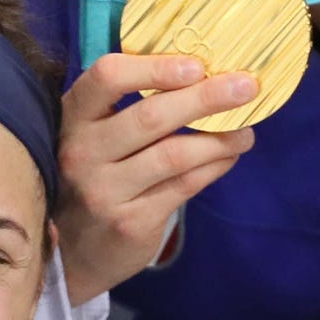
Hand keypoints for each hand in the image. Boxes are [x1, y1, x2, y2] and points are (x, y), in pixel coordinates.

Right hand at [56, 56, 257, 303]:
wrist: (74, 253)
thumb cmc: (97, 177)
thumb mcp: (96, 137)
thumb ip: (131, 106)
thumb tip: (208, 74)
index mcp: (73, 119)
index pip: (107, 77)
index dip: (155, 67)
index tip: (197, 65)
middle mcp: (81, 153)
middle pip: (150, 116)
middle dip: (205, 98)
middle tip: (246, 87)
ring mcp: (103, 191)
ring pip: (174, 154)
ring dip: (220, 139)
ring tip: (245, 131)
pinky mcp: (130, 222)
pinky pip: (184, 185)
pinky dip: (215, 166)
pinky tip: (228, 157)